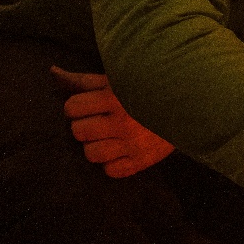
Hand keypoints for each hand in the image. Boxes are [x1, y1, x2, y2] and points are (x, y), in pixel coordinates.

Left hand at [51, 67, 174, 177]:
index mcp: (115, 98)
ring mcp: (132, 144)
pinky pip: (111, 171)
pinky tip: (119, 152)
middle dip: (84, 127)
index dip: (76, 107)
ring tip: (106, 139)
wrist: (190, 106)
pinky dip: (111, 164)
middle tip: (97, 123)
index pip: (72, 108)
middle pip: (78, 132)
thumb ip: (85, 80)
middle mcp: (122, 122)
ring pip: (91, 154)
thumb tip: (53, 72)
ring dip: (95, 147)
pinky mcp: (142, 161)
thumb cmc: (145, 91)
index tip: (88, 106)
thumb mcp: (117, 81)